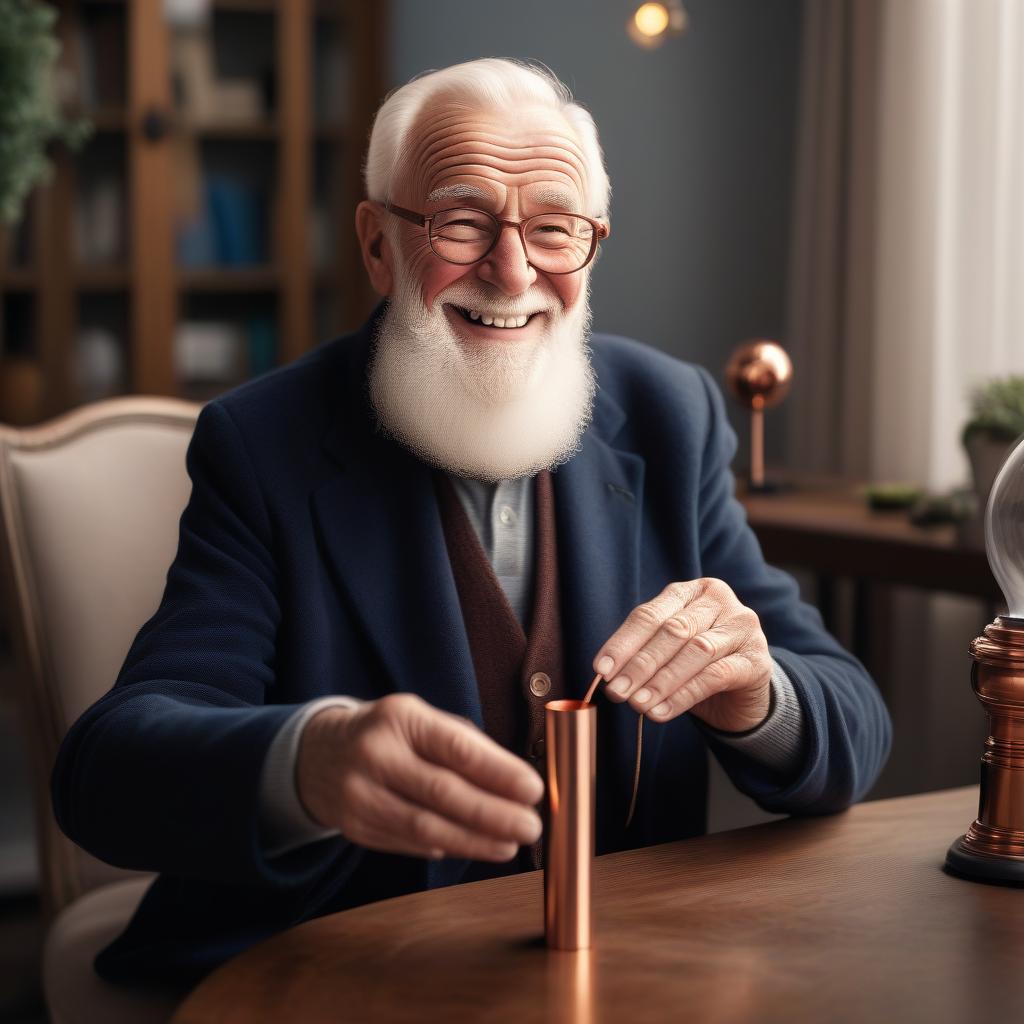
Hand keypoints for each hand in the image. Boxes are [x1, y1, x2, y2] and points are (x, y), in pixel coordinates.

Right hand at [296, 693, 543, 861]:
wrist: (319, 753)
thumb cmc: (389, 734)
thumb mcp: (421, 720)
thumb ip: (465, 745)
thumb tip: (515, 780)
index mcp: (401, 718)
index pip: (456, 748)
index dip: (498, 772)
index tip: (533, 789)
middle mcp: (375, 754)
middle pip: (443, 793)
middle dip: (493, 814)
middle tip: (531, 826)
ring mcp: (360, 794)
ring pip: (427, 828)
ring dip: (475, 840)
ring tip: (510, 845)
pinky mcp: (355, 827)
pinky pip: (410, 843)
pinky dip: (447, 847)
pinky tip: (473, 846)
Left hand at [592, 579, 771, 732]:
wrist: (742, 692)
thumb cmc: (696, 666)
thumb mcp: (668, 651)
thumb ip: (642, 653)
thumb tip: (606, 674)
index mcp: (691, 591)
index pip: (650, 614)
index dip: (623, 643)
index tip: (601, 670)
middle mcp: (719, 601)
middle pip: (672, 631)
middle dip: (640, 664)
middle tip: (616, 692)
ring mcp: (743, 628)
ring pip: (695, 652)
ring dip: (660, 682)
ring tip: (637, 704)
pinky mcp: (757, 660)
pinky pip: (715, 676)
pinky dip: (683, 695)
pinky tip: (661, 711)